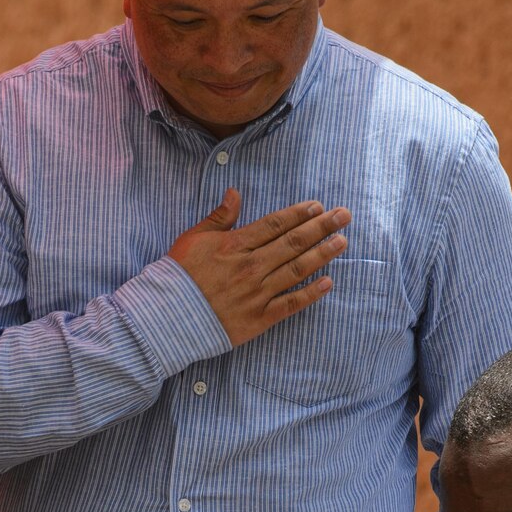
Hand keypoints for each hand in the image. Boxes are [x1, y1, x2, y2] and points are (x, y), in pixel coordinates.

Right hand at [168, 189, 351, 346]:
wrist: (166, 319)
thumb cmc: (178, 276)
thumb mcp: (193, 238)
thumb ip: (219, 217)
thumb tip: (236, 192)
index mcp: (234, 245)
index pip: (275, 224)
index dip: (299, 214)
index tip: (318, 206)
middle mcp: (250, 266)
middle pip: (293, 242)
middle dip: (321, 227)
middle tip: (344, 215)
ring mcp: (256, 293)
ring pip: (297, 269)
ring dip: (323, 254)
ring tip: (342, 241)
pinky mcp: (259, 318)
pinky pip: (290, 304)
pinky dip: (311, 293)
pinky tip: (328, 282)